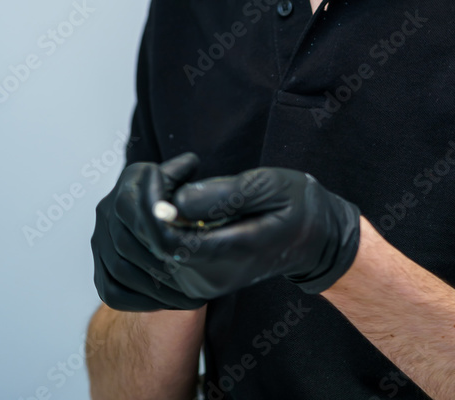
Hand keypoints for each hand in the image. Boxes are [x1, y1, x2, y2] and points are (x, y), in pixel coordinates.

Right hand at [91, 151, 209, 310]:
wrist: (155, 213)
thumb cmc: (177, 192)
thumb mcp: (183, 176)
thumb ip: (184, 174)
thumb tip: (188, 166)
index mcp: (128, 184)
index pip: (138, 214)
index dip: (163, 237)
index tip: (192, 255)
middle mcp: (106, 210)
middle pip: (128, 246)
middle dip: (163, 268)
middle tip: (194, 285)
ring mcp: (99, 240)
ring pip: (119, 271)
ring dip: (154, 290)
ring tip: (186, 300)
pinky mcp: (97, 266)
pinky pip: (110, 291)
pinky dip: (137, 301)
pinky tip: (165, 304)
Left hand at [151, 163, 361, 298]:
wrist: (311, 240)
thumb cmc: (294, 205)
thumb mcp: (270, 186)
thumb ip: (226, 194)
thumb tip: (177, 200)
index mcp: (230, 255)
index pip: (166, 238)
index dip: (153, 201)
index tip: (171, 169)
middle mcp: (208, 279)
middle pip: (148, 246)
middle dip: (144, 202)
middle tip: (170, 170)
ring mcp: (198, 285)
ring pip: (144, 253)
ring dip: (143, 213)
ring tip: (170, 184)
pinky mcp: (191, 282)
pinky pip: (152, 259)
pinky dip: (148, 229)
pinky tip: (169, 204)